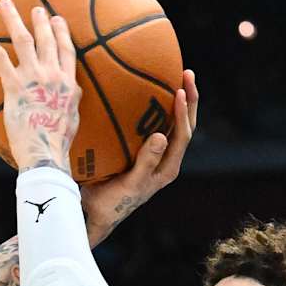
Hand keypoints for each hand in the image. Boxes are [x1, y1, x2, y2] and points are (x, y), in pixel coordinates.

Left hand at [0, 0, 81, 175]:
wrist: (45, 153)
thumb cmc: (57, 141)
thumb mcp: (72, 115)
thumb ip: (69, 98)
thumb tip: (70, 92)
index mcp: (68, 82)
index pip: (66, 50)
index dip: (61, 32)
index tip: (57, 19)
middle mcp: (52, 75)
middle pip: (46, 39)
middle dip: (40, 21)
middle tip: (36, 9)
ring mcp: (33, 78)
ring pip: (23, 40)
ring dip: (14, 19)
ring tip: (7, 5)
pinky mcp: (14, 86)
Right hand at [82, 71, 198, 245]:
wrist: (96, 213)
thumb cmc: (112, 202)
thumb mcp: (131, 184)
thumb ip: (147, 162)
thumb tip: (162, 135)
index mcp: (167, 168)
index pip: (183, 135)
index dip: (184, 113)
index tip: (179, 91)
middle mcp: (166, 159)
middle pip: (185, 125)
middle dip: (189, 99)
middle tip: (186, 72)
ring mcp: (155, 154)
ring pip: (172, 122)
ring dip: (176, 99)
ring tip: (176, 74)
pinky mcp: (142, 150)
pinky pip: (154, 123)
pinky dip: (156, 106)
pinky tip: (150, 90)